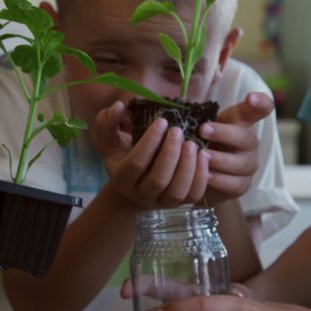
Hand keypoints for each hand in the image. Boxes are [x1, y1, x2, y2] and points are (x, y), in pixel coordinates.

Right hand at [93, 102, 209, 209]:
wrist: (132, 188)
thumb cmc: (122, 157)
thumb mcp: (108, 140)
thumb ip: (107, 121)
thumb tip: (119, 105)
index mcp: (122, 179)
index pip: (136, 164)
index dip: (150, 142)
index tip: (162, 121)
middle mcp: (141, 195)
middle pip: (158, 180)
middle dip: (170, 154)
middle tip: (178, 131)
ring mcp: (161, 202)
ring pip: (177, 191)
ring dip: (187, 166)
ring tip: (192, 143)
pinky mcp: (179, 204)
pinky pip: (193, 195)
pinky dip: (201, 177)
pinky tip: (203, 156)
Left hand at [198, 92, 271, 202]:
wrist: (202, 174)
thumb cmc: (204, 142)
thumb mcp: (202, 124)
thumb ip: (200, 115)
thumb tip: (182, 105)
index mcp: (242, 122)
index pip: (261, 109)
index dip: (260, 103)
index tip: (251, 98)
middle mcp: (250, 143)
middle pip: (245, 137)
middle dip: (223, 133)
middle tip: (203, 130)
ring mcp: (249, 165)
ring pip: (240, 163)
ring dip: (220, 159)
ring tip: (202, 156)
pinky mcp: (243, 185)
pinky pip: (234, 183)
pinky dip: (219, 179)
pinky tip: (205, 175)